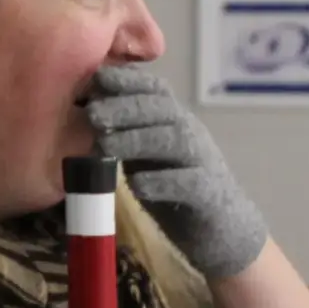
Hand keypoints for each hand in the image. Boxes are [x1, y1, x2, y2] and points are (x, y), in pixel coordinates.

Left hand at [83, 64, 267, 280]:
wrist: (223, 229)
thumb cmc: (175, 187)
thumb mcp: (146, 156)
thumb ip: (125, 135)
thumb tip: (86, 116)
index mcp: (175, 121)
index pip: (155, 90)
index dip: (129, 80)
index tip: (98, 77)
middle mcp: (191, 134)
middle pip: (163, 110)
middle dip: (126, 107)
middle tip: (93, 114)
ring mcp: (203, 162)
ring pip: (174, 140)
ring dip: (138, 140)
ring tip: (107, 145)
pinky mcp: (209, 195)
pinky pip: (188, 183)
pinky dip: (161, 181)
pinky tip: (136, 185)